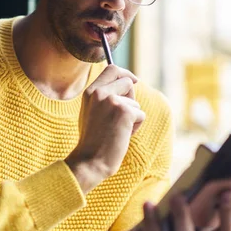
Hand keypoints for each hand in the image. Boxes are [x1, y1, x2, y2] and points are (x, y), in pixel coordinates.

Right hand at [65, 65, 144, 192]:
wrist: (90, 160)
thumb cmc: (93, 140)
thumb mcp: (92, 112)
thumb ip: (104, 97)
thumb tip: (128, 83)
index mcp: (90, 91)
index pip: (111, 69)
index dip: (125, 73)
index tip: (134, 80)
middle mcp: (100, 92)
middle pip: (127, 81)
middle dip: (131, 98)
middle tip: (121, 117)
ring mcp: (112, 100)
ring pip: (135, 102)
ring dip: (132, 117)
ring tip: (116, 130)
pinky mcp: (125, 112)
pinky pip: (140, 114)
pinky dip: (135, 127)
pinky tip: (121, 136)